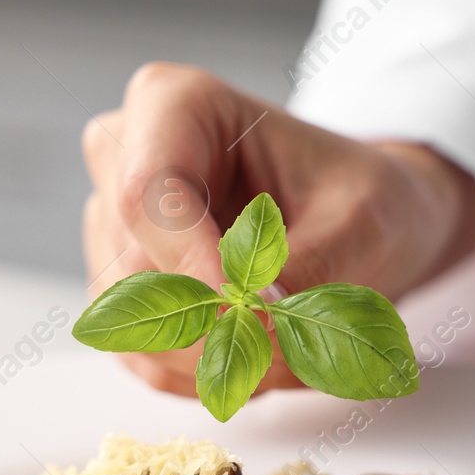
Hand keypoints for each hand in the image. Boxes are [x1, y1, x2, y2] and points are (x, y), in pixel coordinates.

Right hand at [80, 62, 474, 395]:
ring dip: (220, 354)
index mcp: (174, 104)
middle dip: (221, 323)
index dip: (194, 266)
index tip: (258, 313)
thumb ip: (309, 267)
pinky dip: (207, 370)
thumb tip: (256, 317)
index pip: (147, 194)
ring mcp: (112, 228)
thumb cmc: (361, 198)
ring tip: (292, 342)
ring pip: (134, 323)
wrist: (360, 225)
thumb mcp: (362, 223)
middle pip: (137, 270)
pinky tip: (260, 350)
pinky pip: (142, 354)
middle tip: (300, 339)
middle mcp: (123, 158)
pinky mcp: (119, 290)